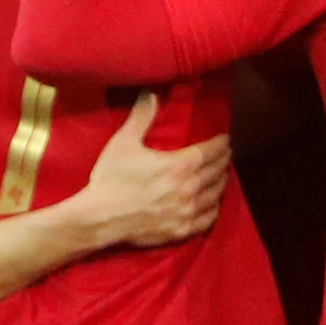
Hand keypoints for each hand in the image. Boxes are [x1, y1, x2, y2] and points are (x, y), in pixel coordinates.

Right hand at [74, 92, 229, 245]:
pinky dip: (214, 209)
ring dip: (221, 184)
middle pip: (217, 172)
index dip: (221, 144)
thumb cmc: (111, 179)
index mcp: (180, 165)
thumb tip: (151, 93)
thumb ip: (141, 116)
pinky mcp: (181, 231)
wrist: (100, 218)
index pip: (211, 151)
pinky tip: (214, 204)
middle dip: (223, 161)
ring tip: (222, 176)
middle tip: (226, 155)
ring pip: (215, 196)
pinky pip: (207, 220)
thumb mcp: (124, 142)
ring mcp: (187, 212)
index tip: (225, 139)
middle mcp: (189, 189)